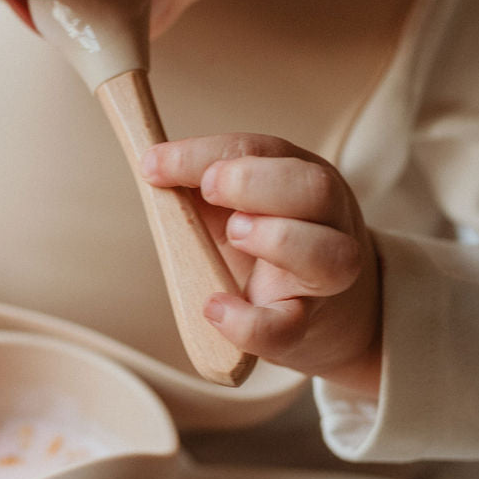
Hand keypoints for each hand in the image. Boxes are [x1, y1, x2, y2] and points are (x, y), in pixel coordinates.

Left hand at [142, 133, 380, 392]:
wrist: (324, 315)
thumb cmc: (266, 250)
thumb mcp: (236, 207)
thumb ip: (199, 187)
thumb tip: (151, 165)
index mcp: (299, 178)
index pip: (259, 150)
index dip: (205, 153)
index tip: (154, 164)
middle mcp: (326, 222)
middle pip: (315, 188)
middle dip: (255, 182)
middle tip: (209, 189)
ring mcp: (324, 277)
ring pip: (328, 255)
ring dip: (278, 238)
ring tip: (236, 235)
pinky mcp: (305, 327)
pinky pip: (287, 327)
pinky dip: (249, 322)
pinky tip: (215, 309)